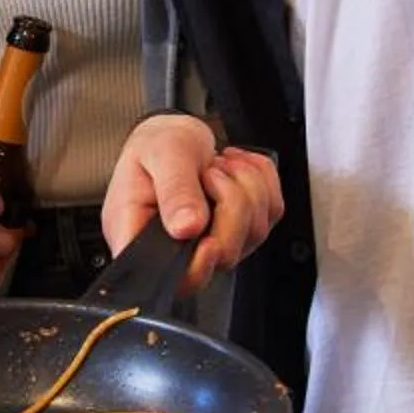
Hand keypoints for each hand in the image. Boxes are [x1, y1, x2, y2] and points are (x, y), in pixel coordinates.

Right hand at [100, 113, 284, 294]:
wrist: (173, 135)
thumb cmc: (156, 145)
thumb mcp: (159, 154)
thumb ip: (173, 189)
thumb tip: (186, 227)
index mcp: (142, 237)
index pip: (171, 278)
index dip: (198, 268)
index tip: (210, 242)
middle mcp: (179, 250)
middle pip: (224, 255)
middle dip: (230, 204)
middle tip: (209, 173)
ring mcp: (216, 243)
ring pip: (254, 232)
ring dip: (247, 186)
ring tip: (217, 166)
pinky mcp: (243, 230)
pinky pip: (271, 212)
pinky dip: (262, 180)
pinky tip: (235, 167)